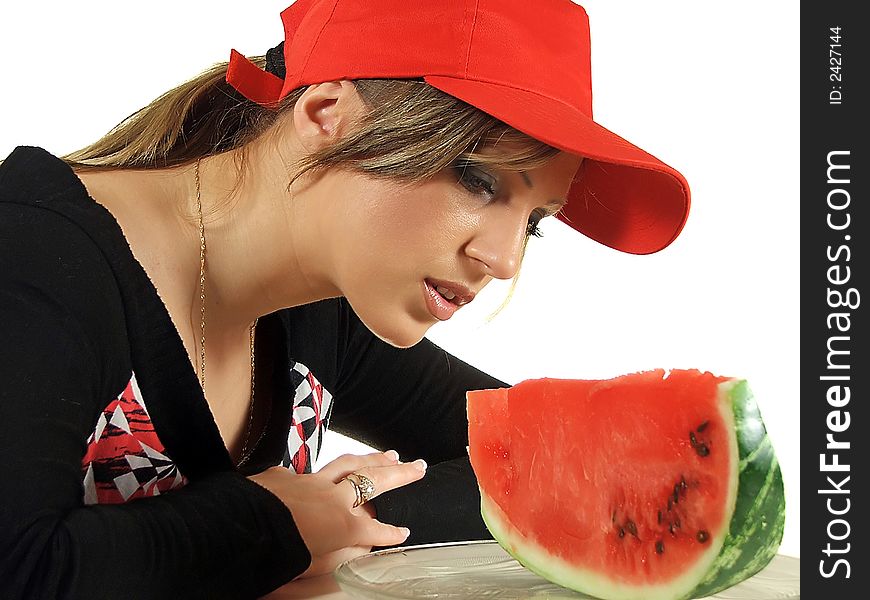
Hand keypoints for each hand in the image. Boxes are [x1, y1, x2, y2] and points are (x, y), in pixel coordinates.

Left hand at [248, 451, 426, 577]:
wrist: (234, 529)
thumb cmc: (272, 554)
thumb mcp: (312, 568)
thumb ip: (340, 558)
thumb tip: (359, 550)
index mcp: (342, 526)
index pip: (376, 530)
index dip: (391, 533)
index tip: (403, 532)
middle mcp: (331, 498)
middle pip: (374, 481)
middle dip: (400, 474)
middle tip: (418, 466)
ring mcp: (309, 482)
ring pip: (348, 464)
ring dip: (372, 459)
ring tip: (390, 454)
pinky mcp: (285, 476)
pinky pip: (309, 472)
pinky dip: (324, 473)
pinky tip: (327, 472)